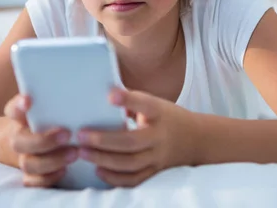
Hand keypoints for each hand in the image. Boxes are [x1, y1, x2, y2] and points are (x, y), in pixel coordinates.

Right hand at [2, 94, 77, 186]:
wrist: (31, 140)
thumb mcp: (51, 107)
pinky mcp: (30, 175)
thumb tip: (97, 90)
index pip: (13, 109)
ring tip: (74, 153)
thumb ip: (59, 99)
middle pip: (19, 142)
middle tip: (66, 134)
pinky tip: (65, 170)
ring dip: (52, 160)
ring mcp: (23, 157)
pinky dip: (48, 178)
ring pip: (29, 164)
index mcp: (20, 117)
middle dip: (44, 140)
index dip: (18, 105)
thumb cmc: (49, 118)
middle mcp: (18, 137)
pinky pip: (33, 182)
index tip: (29, 101)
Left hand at [77, 88, 198, 186]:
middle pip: (131, 142)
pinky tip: (98, 170)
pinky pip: (134, 180)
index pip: (146, 104)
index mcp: (160, 113)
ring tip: (83, 152)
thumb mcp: (155, 104)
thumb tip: (102, 99)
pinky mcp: (155, 171)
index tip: (110, 95)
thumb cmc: (167, 117)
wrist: (196, 139)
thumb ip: (132, 103)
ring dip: (104, 159)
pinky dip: (115, 178)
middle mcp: (160, 136)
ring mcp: (158, 157)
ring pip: (130, 164)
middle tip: (80, 135)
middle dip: (103, 140)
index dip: (128, 100)